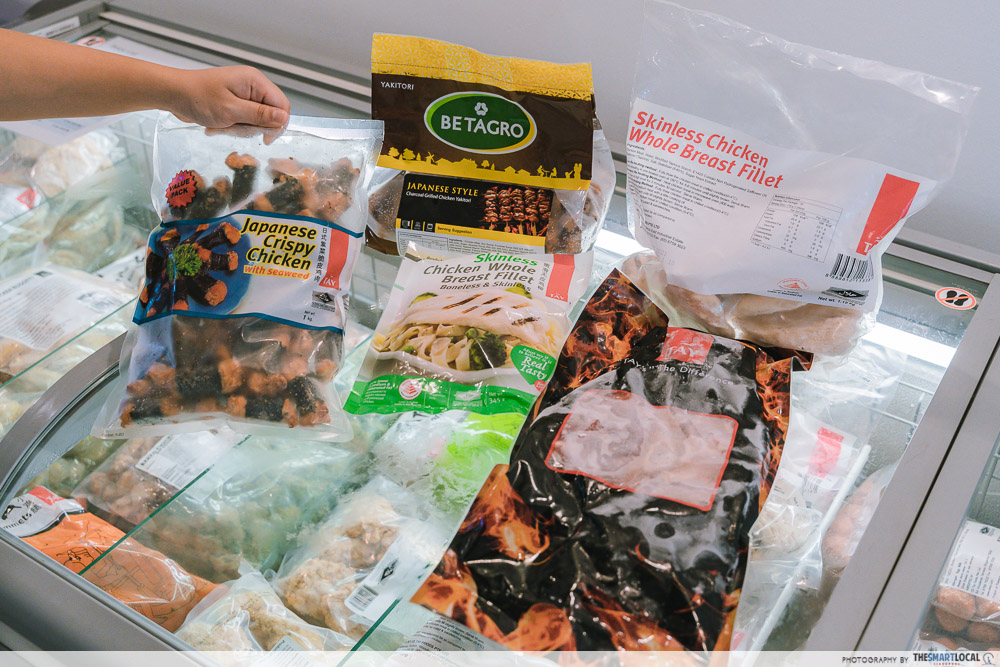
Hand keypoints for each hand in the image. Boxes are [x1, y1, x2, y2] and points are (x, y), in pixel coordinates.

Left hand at [168, 65, 289, 128]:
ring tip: (223, 125)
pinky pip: (245, 120)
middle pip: (271, 114)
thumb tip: (284, 118)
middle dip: (254, 127)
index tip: (265, 138)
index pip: (282, 105)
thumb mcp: (231, 110)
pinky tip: (219, 125)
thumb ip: (260, 115)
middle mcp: (252, 85)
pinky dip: (234, 126)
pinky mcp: (236, 102)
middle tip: (234, 127)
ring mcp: (244, 94)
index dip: (278, 124)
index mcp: (255, 81)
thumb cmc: (198, 98)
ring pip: (257, 120)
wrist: (173, 93)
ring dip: (241, 128)